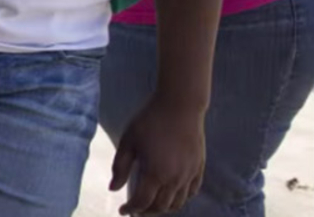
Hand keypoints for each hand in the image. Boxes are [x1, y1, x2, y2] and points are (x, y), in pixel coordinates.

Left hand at [109, 96, 206, 214]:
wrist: (180, 106)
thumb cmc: (149, 121)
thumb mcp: (128, 142)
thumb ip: (121, 167)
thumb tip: (113, 189)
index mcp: (155, 173)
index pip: (142, 202)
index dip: (131, 209)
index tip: (122, 211)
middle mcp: (174, 179)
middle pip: (161, 206)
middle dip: (146, 211)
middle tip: (135, 210)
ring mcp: (189, 174)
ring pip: (178, 203)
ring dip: (164, 208)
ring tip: (152, 205)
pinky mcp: (199, 168)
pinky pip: (192, 191)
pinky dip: (181, 198)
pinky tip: (172, 195)